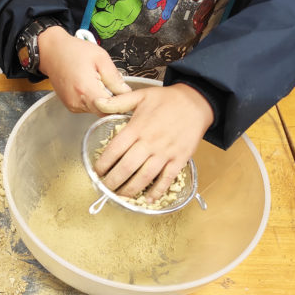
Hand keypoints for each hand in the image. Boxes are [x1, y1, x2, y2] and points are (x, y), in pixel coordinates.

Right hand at [37, 26, 130, 113]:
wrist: (52, 53)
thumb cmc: (74, 51)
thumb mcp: (100, 58)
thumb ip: (114, 77)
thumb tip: (126, 92)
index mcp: (86, 89)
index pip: (110, 108)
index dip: (120, 103)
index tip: (124, 95)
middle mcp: (77, 102)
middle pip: (103, 111)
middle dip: (112, 101)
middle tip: (113, 85)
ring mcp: (72, 105)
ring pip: (96, 110)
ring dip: (102, 100)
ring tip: (98, 82)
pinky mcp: (70, 106)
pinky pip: (88, 107)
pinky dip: (93, 99)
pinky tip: (90, 85)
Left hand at [93, 83, 213, 200]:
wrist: (197, 102)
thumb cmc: (167, 99)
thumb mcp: (141, 95)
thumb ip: (117, 102)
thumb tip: (97, 101)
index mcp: (137, 128)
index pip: (114, 150)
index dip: (102, 164)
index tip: (97, 172)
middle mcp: (149, 142)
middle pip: (126, 168)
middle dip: (112, 182)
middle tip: (105, 188)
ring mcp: (165, 153)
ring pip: (144, 177)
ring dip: (130, 189)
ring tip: (120, 196)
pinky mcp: (179, 159)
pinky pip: (166, 179)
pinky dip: (157, 191)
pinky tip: (148, 199)